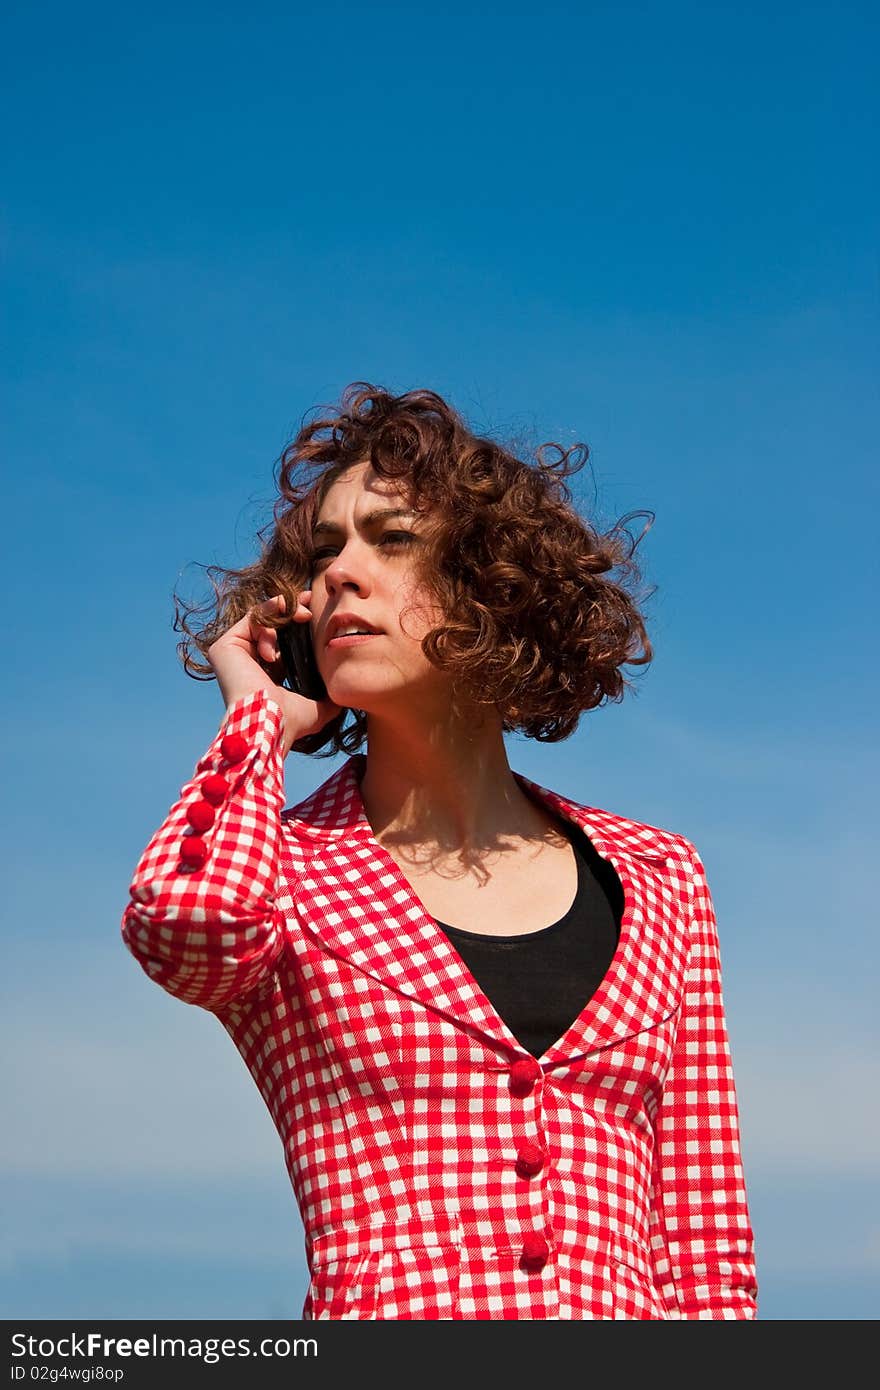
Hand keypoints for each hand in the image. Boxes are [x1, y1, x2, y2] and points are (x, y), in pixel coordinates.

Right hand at [206, 593, 341, 754]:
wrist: (269, 722)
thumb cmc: (290, 720)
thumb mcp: (318, 708)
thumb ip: (329, 697)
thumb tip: (346, 696)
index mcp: (267, 673)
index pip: (282, 639)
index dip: (296, 622)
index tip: (312, 610)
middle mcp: (248, 661)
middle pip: (270, 623)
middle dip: (290, 608)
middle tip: (308, 600)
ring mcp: (234, 653)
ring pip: (260, 617)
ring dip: (282, 611)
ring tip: (301, 616)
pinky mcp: (224, 647)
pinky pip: (249, 620)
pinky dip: (266, 624)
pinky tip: (274, 652)